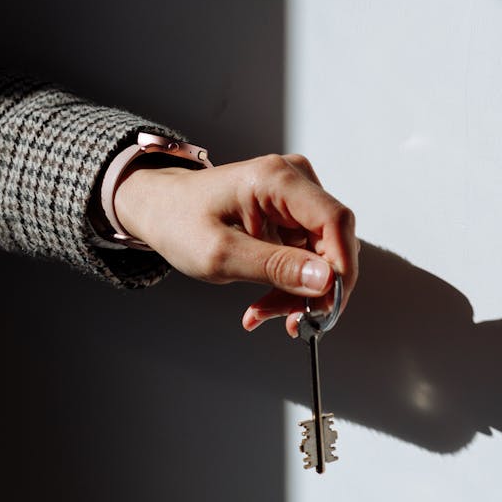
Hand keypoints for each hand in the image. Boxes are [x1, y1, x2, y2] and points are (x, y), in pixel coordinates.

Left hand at [113, 153, 358, 336]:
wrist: (161, 209)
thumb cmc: (179, 221)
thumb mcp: (222, 254)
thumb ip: (276, 267)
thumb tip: (326, 280)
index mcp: (277, 179)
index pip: (335, 221)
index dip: (341, 268)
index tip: (326, 308)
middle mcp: (295, 181)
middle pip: (333, 242)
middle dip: (315, 289)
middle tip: (290, 321)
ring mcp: (297, 198)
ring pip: (323, 256)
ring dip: (299, 293)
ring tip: (264, 312)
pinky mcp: (294, 216)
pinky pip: (309, 258)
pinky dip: (290, 285)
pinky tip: (266, 301)